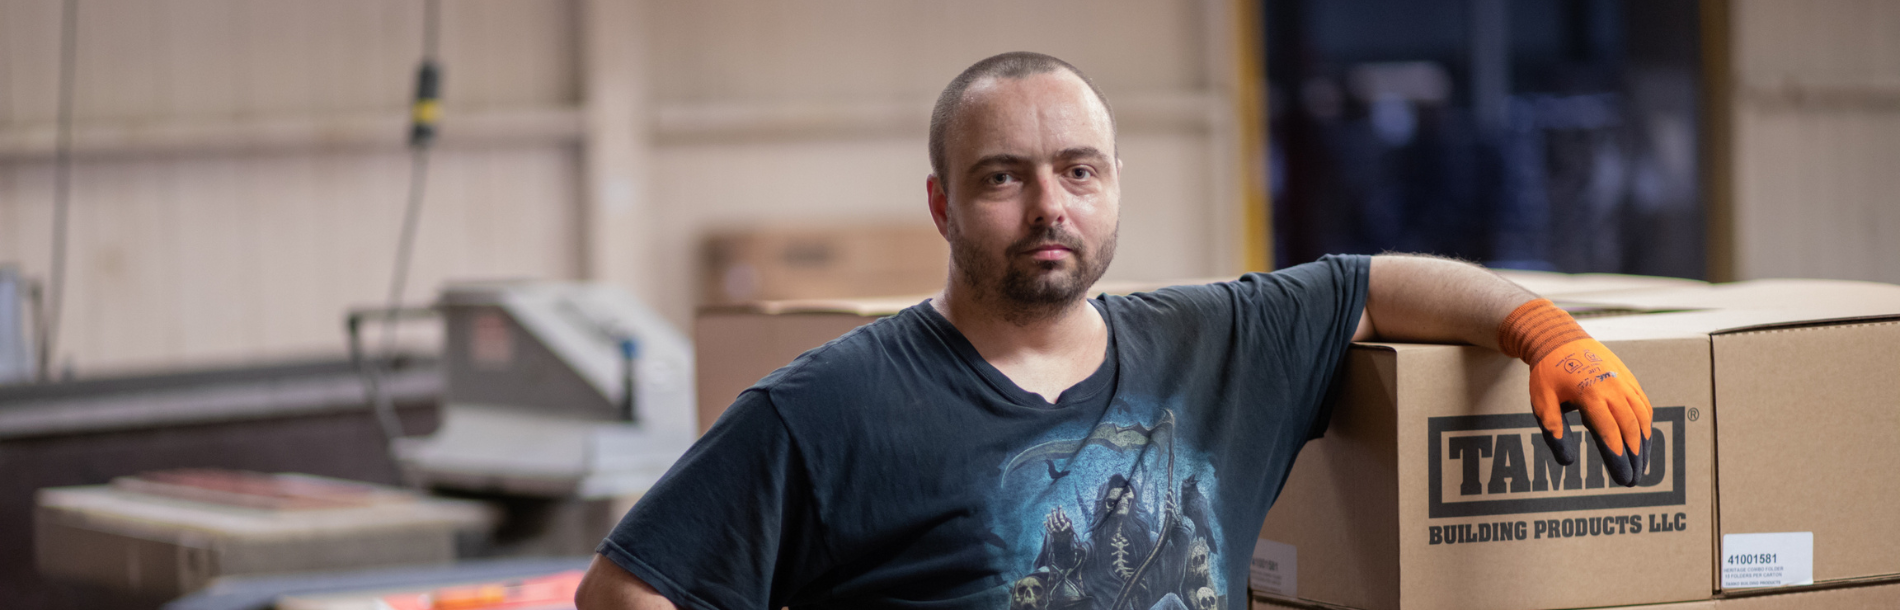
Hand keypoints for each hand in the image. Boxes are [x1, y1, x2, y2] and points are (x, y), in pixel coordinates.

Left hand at [1526, 338, 1653, 486]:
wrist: (1559, 338)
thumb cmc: (1548, 373)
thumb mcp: (1541, 402)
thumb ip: (1553, 431)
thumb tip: (1567, 461)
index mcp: (1590, 393)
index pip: (1610, 433)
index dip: (1618, 459)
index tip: (1623, 479)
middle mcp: (1613, 387)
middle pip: (1630, 429)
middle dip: (1634, 458)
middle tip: (1633, 481)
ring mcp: (1624, 381)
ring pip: (1642, 417)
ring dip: (1644, 444)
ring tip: (1640, 466)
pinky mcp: (1629, 378)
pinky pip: (1644, 405)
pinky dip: (1646, 426)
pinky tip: (1643, 441)